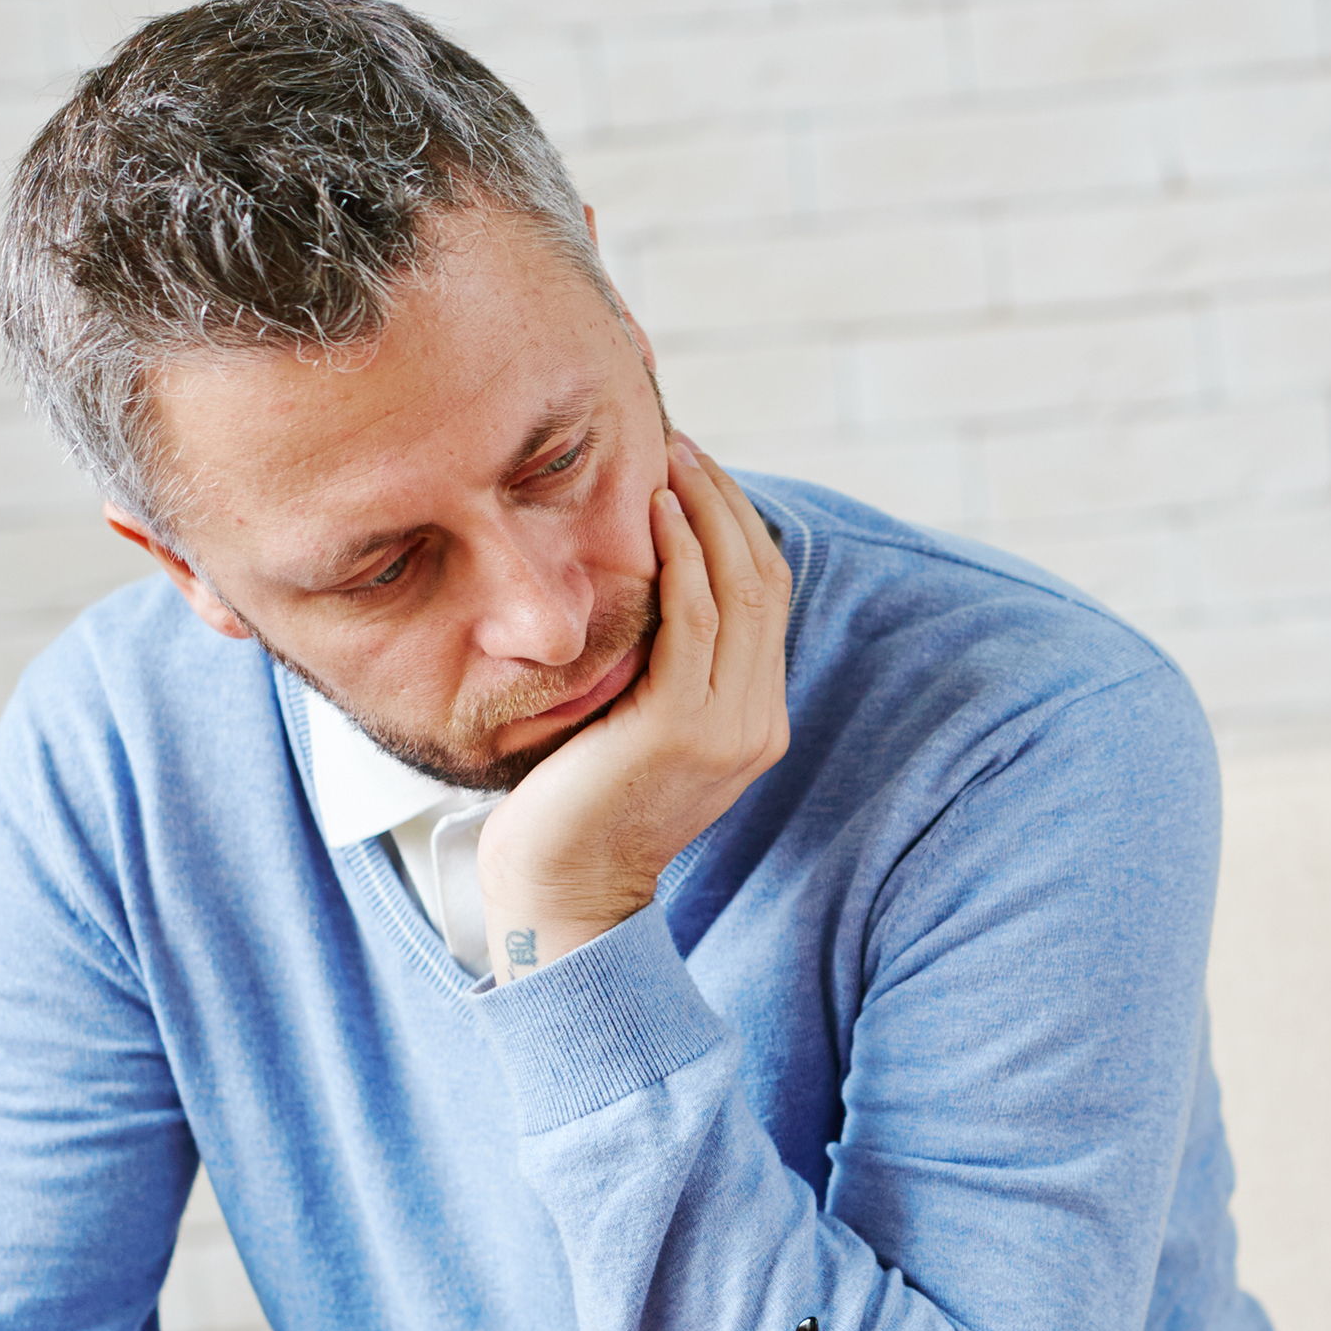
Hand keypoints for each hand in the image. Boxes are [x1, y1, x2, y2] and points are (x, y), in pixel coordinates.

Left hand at [476, 438, 793, 977]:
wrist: (563, 887)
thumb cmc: (579, 804)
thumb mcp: (641, 726)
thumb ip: (666, 671)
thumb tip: (648, 587)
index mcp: (756, 720)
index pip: (767, 596)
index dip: (738, 524)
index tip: (694, 471)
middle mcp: (756, 721)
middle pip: (763, 580)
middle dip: (725, 502)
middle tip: (680, 443)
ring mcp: (727, 726)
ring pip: (737, 589)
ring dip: (704, 512)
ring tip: (667, 458)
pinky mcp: (680, 728)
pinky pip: (694, 620)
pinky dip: (680, 557)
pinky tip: (651, 513)